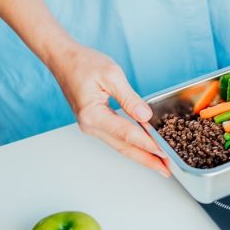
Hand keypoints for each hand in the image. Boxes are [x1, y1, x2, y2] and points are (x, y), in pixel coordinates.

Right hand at [48, 43, 170, 176]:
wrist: (63, 59)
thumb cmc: (83, 63)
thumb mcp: (111, 74)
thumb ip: (130, 98)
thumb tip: (145, 116)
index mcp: (92, 114)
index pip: (126, 133)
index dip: (147, 144)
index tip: (163, 153)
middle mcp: (89, 125)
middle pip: (123, 147)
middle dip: (147, 160)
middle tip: (167, 169)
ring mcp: (90, 126)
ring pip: (120, 145)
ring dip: (141, 155)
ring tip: (160, 163)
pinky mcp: (94, 122)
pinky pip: (115, 137)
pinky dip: (132, 144)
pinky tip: (144, 147)